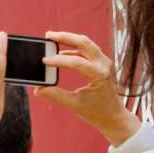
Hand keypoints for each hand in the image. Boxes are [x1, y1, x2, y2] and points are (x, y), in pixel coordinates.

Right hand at [38, 30, 142, 145]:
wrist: (114, 116)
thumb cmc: (97, 112)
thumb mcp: (75, 105)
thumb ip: (56, 95)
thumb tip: (39, 89)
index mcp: (99, 75)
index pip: (77, 62)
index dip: (59, 61)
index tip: (44, 61)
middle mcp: (104, 65)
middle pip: (83, 42)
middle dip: (65, 37)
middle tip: (48, 36)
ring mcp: (104, 62)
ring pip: (86, 43)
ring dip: (69, 39)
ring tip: (52, 38)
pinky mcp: (102, 63)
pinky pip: (87, 50)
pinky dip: (74, 48)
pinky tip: (61, 52)